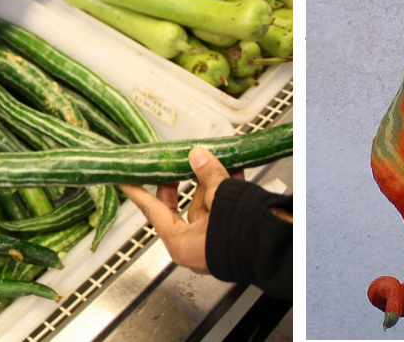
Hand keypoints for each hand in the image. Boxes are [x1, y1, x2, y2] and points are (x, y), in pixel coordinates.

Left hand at [120, 146, 242, 274]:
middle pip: (179, 207)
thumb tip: (197, 155)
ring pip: (204, 204)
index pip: (152, 211)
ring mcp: (213, 241)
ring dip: (207, 181)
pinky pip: (222, 208)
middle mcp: (195, 246)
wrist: (278, 249)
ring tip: (210, 159)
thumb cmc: (243, 233)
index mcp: (182, 243)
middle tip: (173, 163)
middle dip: (179, 181)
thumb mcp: (219, 195)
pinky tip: (231, 169)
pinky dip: (225, 188)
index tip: (125, 181)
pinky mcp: (231, 235)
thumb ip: (206, 173)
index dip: (137, 192)